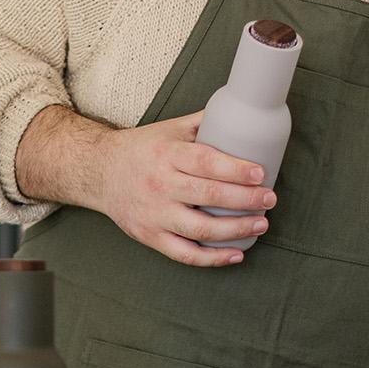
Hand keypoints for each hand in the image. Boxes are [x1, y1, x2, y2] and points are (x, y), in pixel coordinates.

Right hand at [93, 111, 276, 266]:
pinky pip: (185, 253)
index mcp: (167, 154)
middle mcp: (160, 184)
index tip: (260, 173)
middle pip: (208, 195)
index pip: (206, 162)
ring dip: (236, 229)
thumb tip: (241, 109)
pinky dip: (213, 258)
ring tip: (261, 224)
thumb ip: (203, 123)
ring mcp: (155, 214)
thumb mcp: (169, 129)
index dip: (236, 170)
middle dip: (245, 200)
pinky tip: (236, 253)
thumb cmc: (141, 150)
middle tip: (269, 199)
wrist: (99, 172)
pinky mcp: (150, 236)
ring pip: (201, 228)